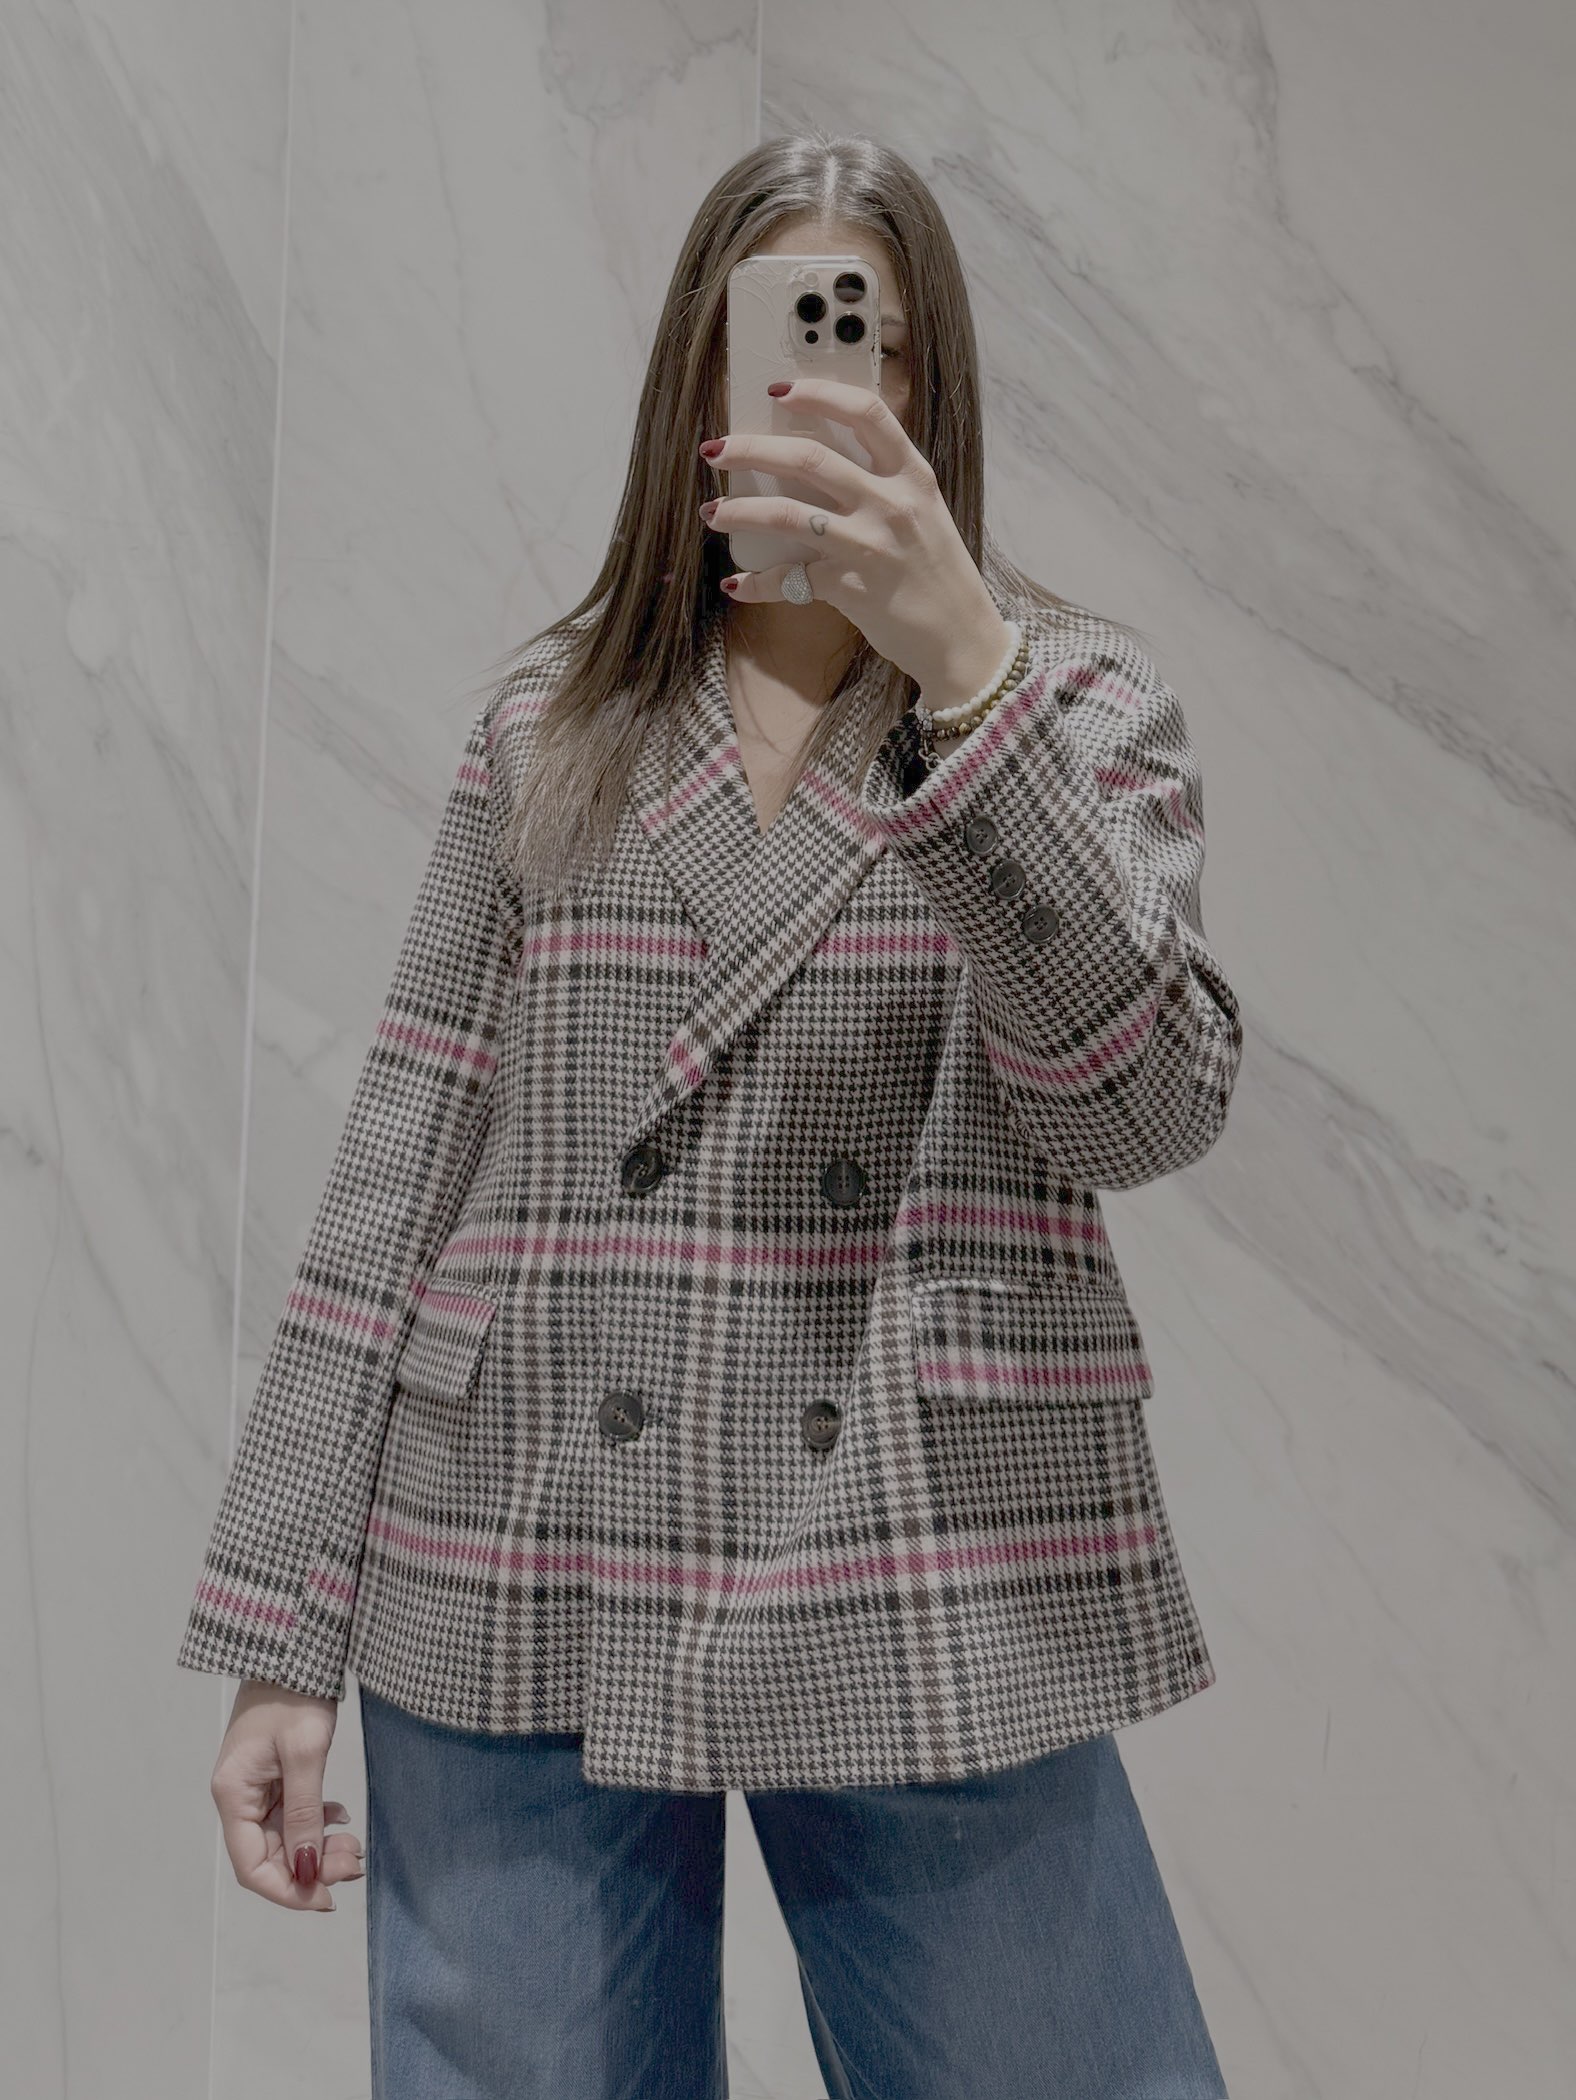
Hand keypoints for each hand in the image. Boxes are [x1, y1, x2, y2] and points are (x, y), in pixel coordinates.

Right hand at [207, 1680, 363, 1912]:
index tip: (326, 1899)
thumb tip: (306, 1870)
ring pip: (284, 1838)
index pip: (253, 1866)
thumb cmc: (294, 1693)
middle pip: (270, 1856)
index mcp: (233, 1794)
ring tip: (352, 1844)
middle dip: (311, 1868)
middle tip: (353, 1863)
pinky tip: (340, 1816)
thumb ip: (305, 1815)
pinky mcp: (273, 1775)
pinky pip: (292, 1815)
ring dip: (317, 1848)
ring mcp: (255, 1786)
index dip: (288, 1890)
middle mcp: (238, 1796)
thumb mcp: (305, 1754)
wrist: (294, 1648)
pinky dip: (316, 1823)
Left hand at [699, 376, 1013, 706]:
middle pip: (809, 458)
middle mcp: (891, 503)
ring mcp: (870, 545)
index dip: (818, 394)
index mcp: (912, 475)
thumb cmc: (937, 574)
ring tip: (712, 512)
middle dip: (752, 449)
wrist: (962, 640)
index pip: (866, 413)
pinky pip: (789, 580)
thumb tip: (816, 462)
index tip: (779, 389)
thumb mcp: (922, 513)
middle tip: (716, 449)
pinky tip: (735, 584)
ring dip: (740, 511)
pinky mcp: (851, 587)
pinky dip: (756, 584)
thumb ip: (882, 483)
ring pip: (788, 514)